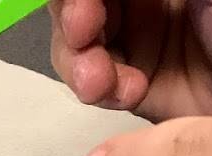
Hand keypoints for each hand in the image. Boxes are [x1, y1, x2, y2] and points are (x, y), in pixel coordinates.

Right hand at [49, 0, 211, 120]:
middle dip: (72, 14)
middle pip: (77, 2)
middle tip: (83, 28)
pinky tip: (124, 92)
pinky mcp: (135, 86)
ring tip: (97, 79)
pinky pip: (95, 85)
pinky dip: (98, 90)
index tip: (84, 2)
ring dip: (78, 58)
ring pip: (77, 41)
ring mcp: (139, 39)